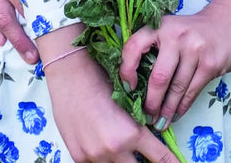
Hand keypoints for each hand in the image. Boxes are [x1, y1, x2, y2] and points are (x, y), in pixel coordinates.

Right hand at [44, 48, 178, 162]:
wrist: (71, 76)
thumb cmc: (102, 80)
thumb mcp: (128, 102)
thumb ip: (138, 126)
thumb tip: (150, 137)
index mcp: (132, 133)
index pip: (160, 158)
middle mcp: (114, 149)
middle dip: (144, 162)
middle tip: (146, 154)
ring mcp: (95, 157)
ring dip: (123, 159)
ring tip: (120, 142)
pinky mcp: (79, 158)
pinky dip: (103, 157)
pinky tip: (101, 142)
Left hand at [119, 0, 230, 127]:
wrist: (229, 21)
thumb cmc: (193, 30)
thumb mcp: (171, 29)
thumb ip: (155, 49)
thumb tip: (136, 85)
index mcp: (161, 26)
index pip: (134, 46)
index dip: (126, 70)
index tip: (128, 88)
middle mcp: (177, 35)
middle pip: (158, 77)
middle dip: (151, 102)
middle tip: (146, 116)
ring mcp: (195, 50)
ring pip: (176, 88)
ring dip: (167, 110)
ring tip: (160, 122)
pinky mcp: (210, 63)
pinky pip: (192, 91)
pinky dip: (182, 107)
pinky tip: (176, 115)